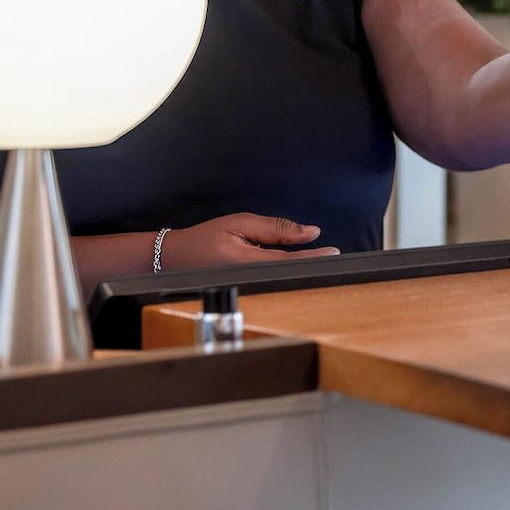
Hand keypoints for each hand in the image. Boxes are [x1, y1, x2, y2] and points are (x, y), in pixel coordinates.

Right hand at [159, 213, 340, 270]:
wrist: (175, 258)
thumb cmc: (204, 239)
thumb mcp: (240, 223)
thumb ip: (276, 229)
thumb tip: (310, 233)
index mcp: (247, 262)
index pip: (289, 261)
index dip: (314, 257)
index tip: (335, 252)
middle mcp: (249, 278)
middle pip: (289, 272)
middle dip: (311, 263)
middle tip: (332, 255)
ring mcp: (248, 285)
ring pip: (282, 276)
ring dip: (299, 266)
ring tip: (316, 257)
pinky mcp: (246, 286)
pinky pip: (271, 277)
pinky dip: (285, 268)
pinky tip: (294, 262)